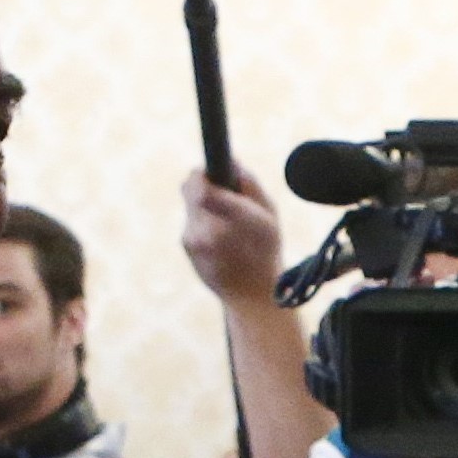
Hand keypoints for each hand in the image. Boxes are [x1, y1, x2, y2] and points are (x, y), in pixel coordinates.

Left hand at [182, 166, 285, 305]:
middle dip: (202, 184)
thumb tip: (231, 161)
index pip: (201, 185)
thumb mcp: (270, 215)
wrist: (251, 296)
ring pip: (190, 203)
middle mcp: (209, 228)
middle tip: (219, 191)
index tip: (210, 171)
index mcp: (235, 217)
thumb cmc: (266, 251)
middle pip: (190, 188)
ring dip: (203, 204)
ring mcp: (194, 239)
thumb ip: (250, 185)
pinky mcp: (187, 246)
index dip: (202, 173)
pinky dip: (202, 221)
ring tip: (225, 220)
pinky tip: (218, 236)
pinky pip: (191, 220)